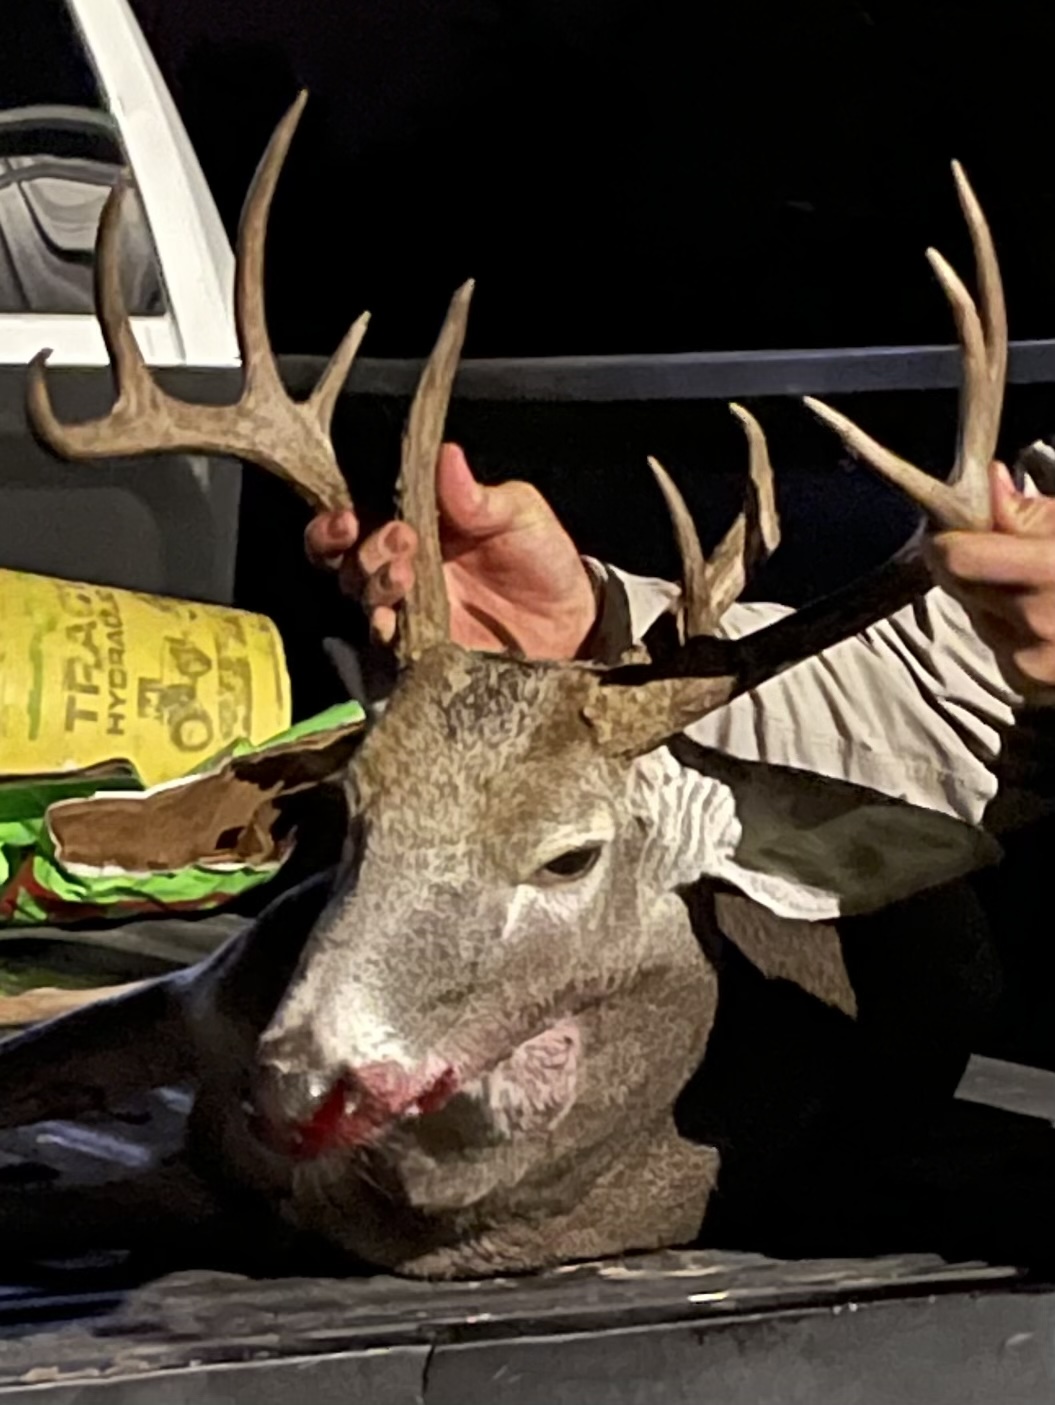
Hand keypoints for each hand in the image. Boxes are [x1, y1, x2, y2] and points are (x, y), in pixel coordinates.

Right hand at [305, 443, 598, 659]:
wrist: (571, 619)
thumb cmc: (542, 556)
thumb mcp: (519, 513)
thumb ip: (477, 495)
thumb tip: (444, 453)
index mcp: (418, 523)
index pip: (358, 516)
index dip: (338, 519)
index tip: (350, 515)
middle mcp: (403, 566)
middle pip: (346, 560)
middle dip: (361, 548)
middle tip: (400, 539)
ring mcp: (411, 608)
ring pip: (361, 597)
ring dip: (374, 583)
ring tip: (405, 574)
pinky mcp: (423, 647)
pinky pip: (387, 642)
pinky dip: (383, 629)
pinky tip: (394, 620)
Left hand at [927, 461, 1054, 698]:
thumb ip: (1027, 511)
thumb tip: (989, 481)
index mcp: (1053, 570)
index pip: (960, 559)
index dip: (946, 541)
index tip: (946, 532)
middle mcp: (1039, 621)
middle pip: (960, 587)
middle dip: (964, 566)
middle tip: (986, 551)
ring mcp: (1035, 661)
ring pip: (976, 617)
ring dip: (985, 600)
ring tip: (1026, 586)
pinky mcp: (1030, 684)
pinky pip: (995, 648)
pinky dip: (1005, 631)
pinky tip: (1037, 619)